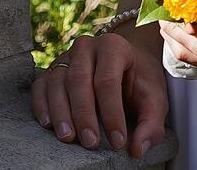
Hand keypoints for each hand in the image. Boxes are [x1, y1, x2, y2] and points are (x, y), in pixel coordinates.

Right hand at [30, 30, 168, 156]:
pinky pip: (41, 86)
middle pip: (79, 80)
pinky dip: (41, 105)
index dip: (112, 113)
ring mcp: (66, 56)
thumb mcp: (155, 99)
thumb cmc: (140, 81)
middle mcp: (86, 47)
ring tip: (68, 138)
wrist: (127, 62)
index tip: (118, 141)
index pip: (108, 80)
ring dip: (60, 112)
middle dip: (84, 114)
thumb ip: (151, 124)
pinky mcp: (52, 70)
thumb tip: (137, 149)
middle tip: (90, 142)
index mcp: (114, 47)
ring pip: (57, 82)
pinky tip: (48, 124)